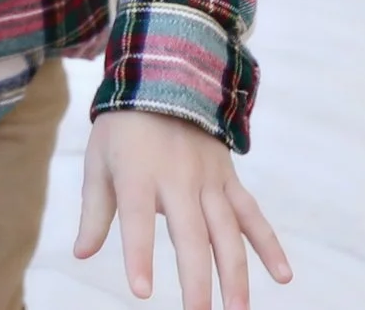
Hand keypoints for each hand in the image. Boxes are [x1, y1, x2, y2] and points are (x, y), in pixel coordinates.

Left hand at [74, 111, 292, 309]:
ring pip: (227, 231)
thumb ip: (94, 211)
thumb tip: (82, 253)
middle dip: (196, 280)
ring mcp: (209, 179)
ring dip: (235, 273)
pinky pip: (252, 214)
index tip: (142, 292)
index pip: (137, 220)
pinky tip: (283, 275)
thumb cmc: (123, 128)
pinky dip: (269, 244)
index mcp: (139, 174)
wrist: (166, 77)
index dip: (139, 255)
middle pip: (191, 235)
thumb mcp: (99, 162)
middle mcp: (178, 178)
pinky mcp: (229, 179)